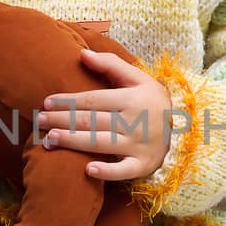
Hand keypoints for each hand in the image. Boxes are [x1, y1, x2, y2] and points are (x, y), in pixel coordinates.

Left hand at [35, 49, 174, 181]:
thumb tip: (82, 54)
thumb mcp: (138, 78)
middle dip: (63, 120)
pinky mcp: (142, 165)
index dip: (68, 101)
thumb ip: (110, 65)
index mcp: (132, 98)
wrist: (186, 129)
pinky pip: (124, 170)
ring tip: (49, 139)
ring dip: (74, 142)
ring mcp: (139, 145)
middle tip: (39, 120)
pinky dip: (108, 172)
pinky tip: (88, 170)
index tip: (47, 102)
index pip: (93, 100)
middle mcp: (135, 121)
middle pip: (92, 121)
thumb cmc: (152, 101)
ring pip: (101, 143)